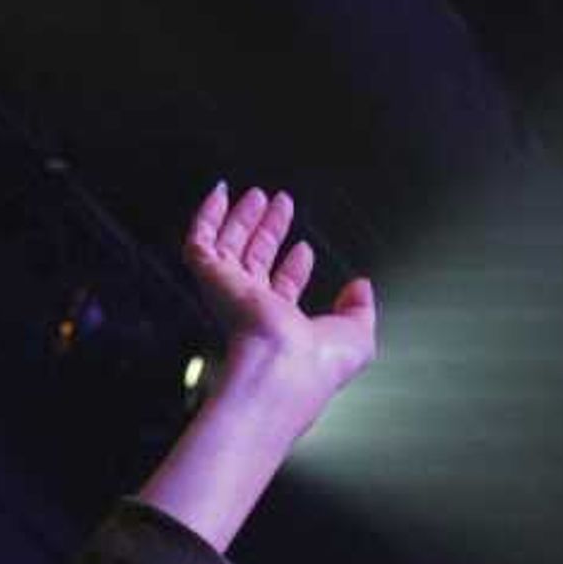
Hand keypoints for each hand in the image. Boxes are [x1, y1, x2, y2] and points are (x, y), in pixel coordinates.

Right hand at [180, 182, 375, 421]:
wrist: (281, 368)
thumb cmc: (316, 364)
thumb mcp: (357, 336)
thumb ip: (361, 310)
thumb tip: (361, 287)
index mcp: (283, 326)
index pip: (284, 291)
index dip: (294, 269)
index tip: (305, 250)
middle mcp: (254, 311)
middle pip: (257, 263)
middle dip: (270, 233)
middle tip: (280, 207)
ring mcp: (231, 294)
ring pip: (230, 249)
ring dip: (243, 220)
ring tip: (258, 196)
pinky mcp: (212, 280)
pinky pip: (201, 243)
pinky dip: (208, 217)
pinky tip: (220, 195)